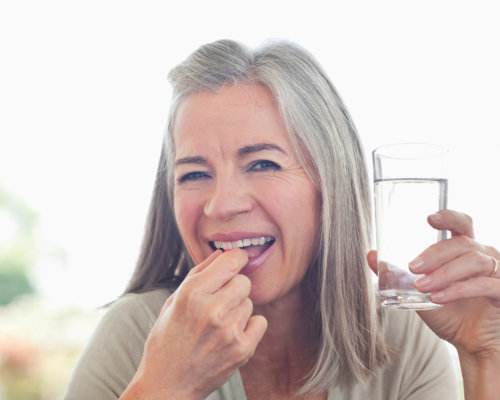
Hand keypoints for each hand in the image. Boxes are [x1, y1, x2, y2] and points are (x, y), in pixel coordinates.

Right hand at [122, 249, 267, 399]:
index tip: (238, 260)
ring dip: (238, 310)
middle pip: (244, 281)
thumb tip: (222, 253)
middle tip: (222, 301)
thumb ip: (198, 274)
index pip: (230, 261)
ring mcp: (228, 330)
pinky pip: (260, 322)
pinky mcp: (241, 349)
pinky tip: (232, 334)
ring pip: (250, 303)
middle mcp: (211, 309)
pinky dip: (250, 326)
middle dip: (234, 287)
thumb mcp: (173, 301)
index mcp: (192, 293)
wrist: (167, 384)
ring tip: (219, 324)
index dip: (237, 258)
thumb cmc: (167, 340)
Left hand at [367, 210, 499, 398]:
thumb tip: (370, 255)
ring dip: (444, 273)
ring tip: (422, 287)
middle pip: (462, 243)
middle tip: (413, 267)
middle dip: (435, 253)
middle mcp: (484, 256)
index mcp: (465, 249)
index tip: (429, 218)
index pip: (461, 223)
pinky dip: (458, 290)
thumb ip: (395, 273)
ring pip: (474, 262)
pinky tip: (438, 298)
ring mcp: (497, 273)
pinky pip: (483, 285)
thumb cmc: (448, 312)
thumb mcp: (416, 292)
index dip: (448, 216)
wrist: (469, 343)